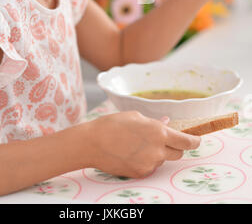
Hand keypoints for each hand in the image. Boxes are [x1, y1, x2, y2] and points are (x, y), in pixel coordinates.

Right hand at [86, 111, 200, 177]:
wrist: (92, 143)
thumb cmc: (112, 125)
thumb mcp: (135, 117)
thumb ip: (154, 122)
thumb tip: (166, 124)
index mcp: (158, 132)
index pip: (186, 141)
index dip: (194, 141)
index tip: (197, 140)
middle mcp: (157, 150)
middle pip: (178, 153)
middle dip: (175, 147)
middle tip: (163, 140)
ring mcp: (149, 164)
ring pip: (162, 159)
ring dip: (157, 153)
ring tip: (138, 144)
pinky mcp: (141, 173)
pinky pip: (150, 166)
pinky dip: (146, 160)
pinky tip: (131, 152)